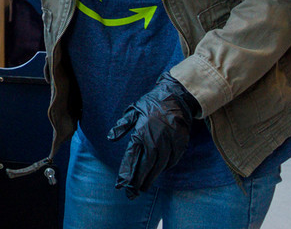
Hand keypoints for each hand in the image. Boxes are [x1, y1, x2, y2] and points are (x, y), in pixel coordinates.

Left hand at [107, 73, 199, 198]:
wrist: (177, 97)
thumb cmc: (152, 103)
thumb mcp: (133, 111)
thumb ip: (122, 126)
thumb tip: (110, 138)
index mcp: (141, 133)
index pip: (132, 158)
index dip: (126, 173)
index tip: (120, 184)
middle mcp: (155, 141)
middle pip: (145, 166)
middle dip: (137, 181)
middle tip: (131, 194)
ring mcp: (169, 144)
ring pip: (159, 167)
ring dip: (150, 178)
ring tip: (143, 188)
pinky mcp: (180, 144)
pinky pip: (172, 161)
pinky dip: (165, 168)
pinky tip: (158, 173)